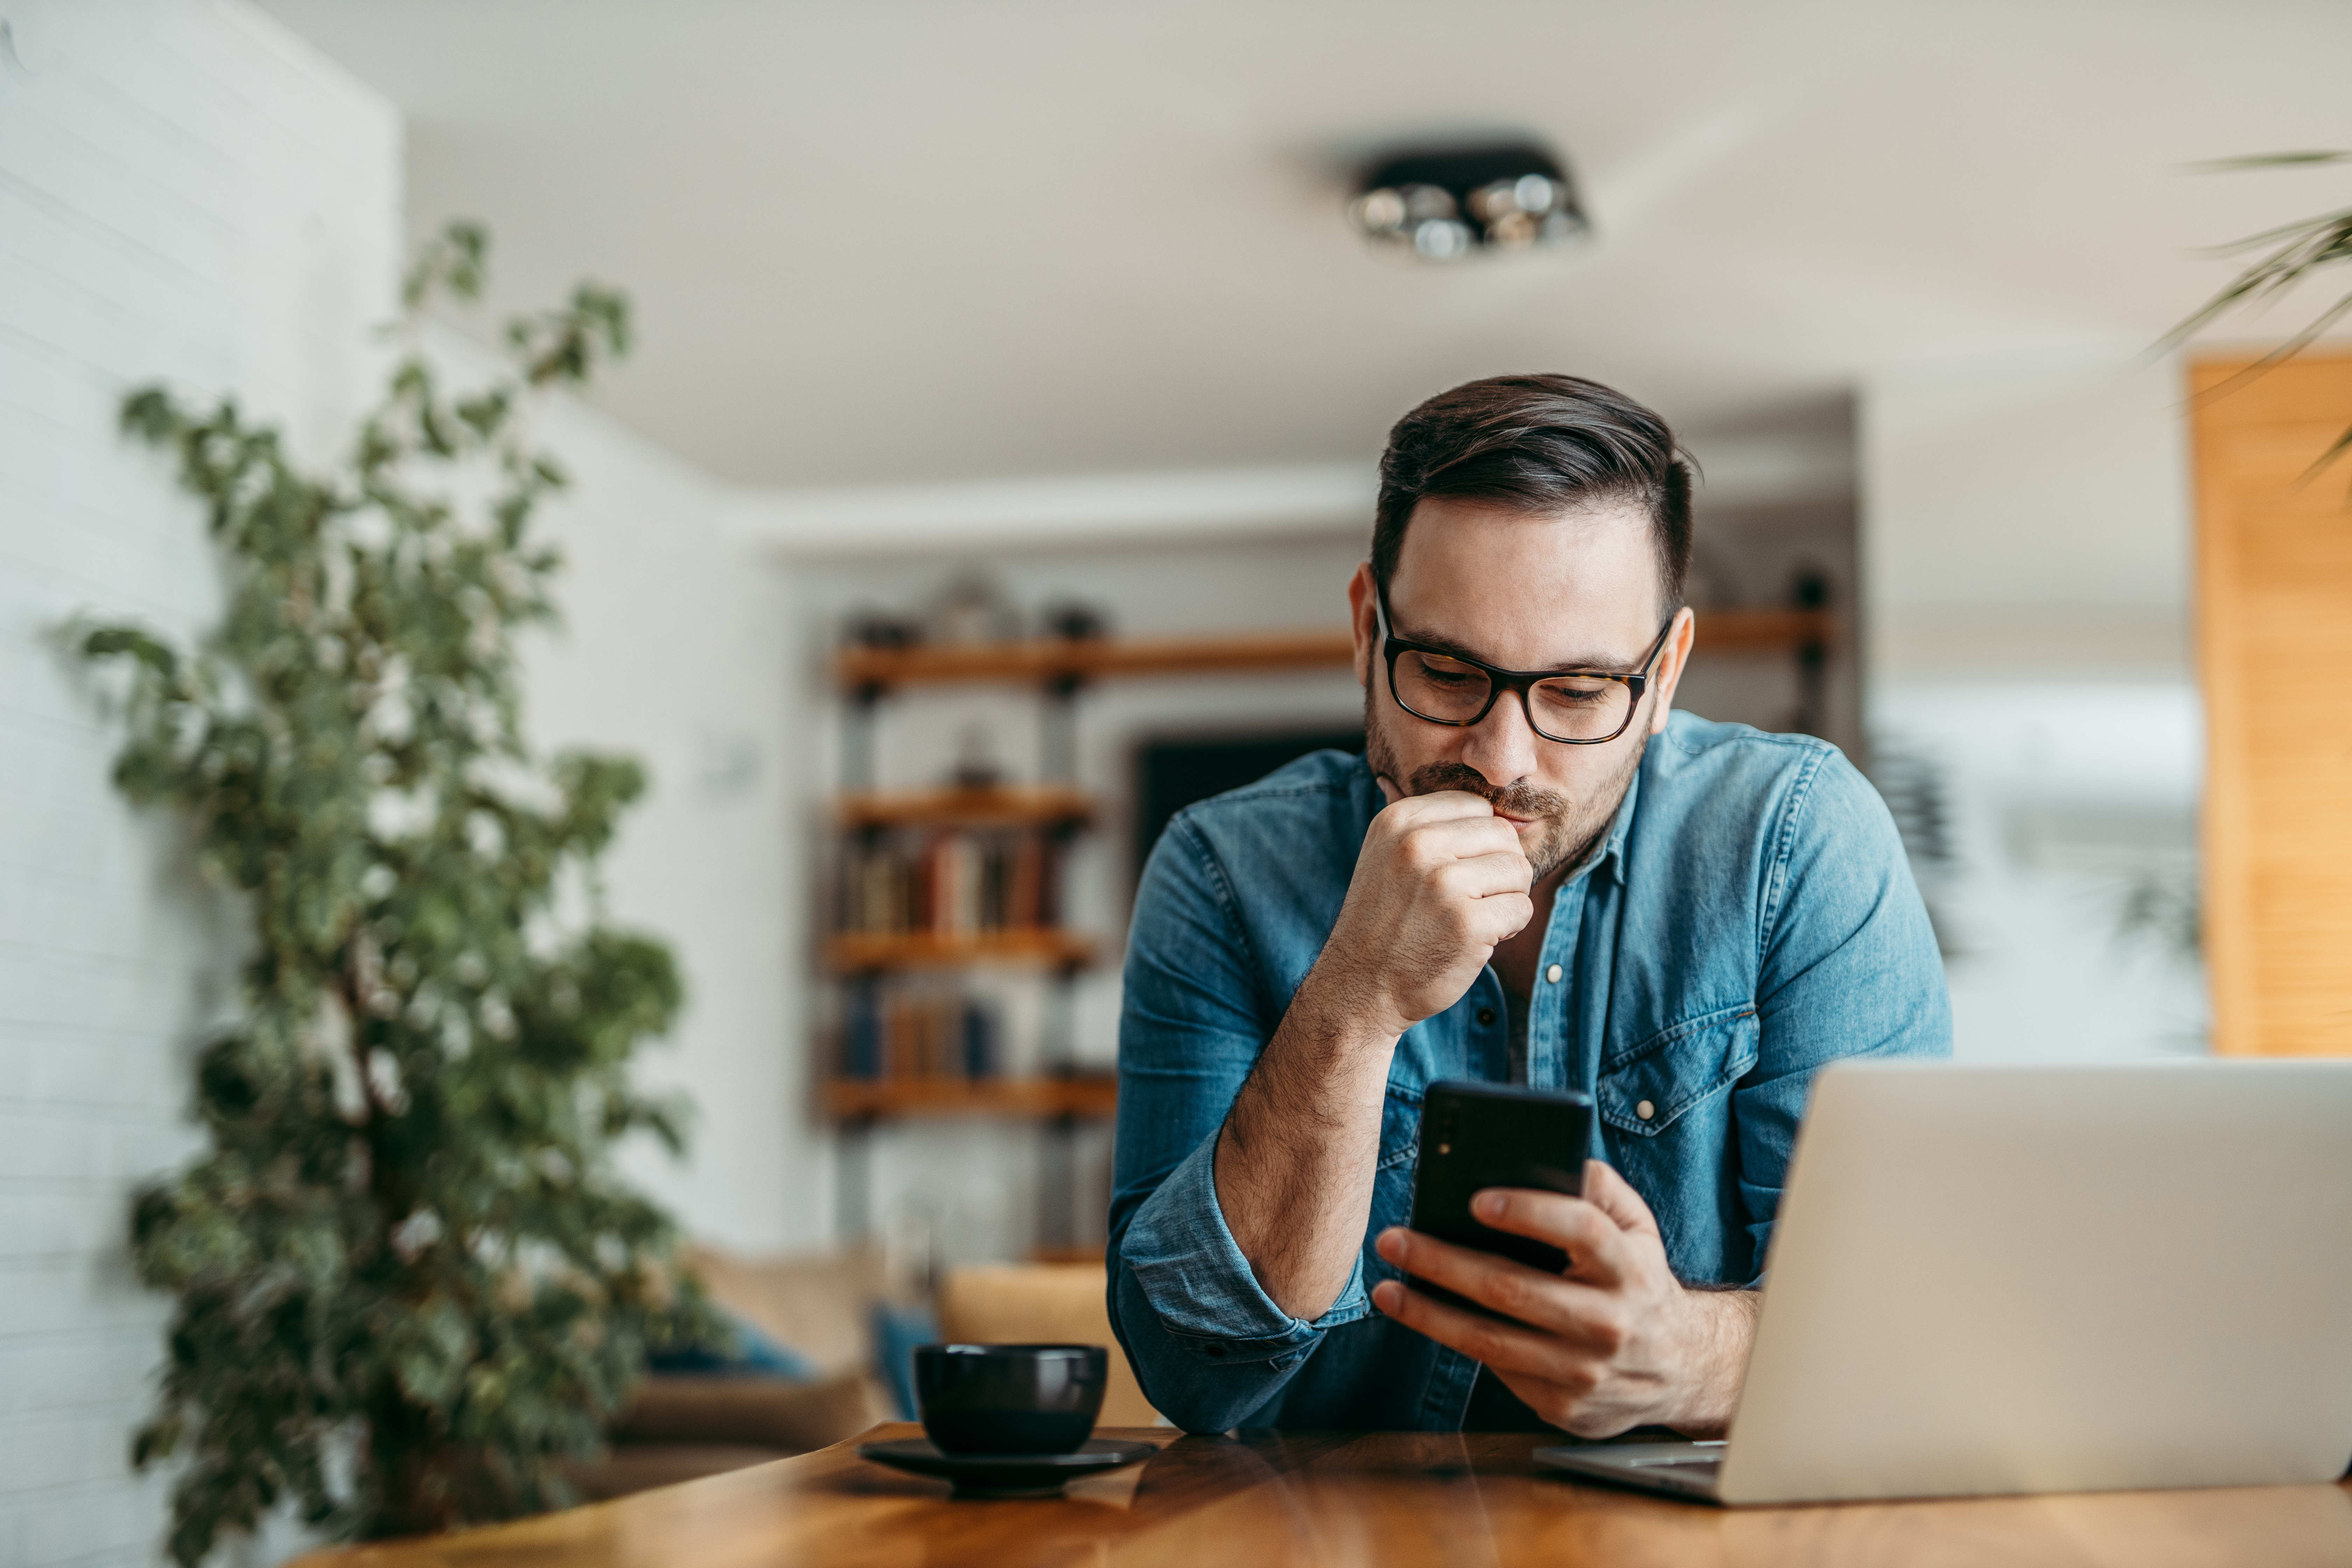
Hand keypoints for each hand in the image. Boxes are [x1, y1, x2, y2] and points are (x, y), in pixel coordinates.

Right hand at [1317, 784, 1533, 1039]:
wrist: (1359, 986)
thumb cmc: (1385, 921)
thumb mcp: (1388, 854)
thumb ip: (1428, 823)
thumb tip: (1483, 796)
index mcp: (1399, 820)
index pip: (1477, 806)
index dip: (1479, 842)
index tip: (1458, 871)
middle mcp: (1418, 844)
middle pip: (1503, 835)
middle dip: (1499, 869)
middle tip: (1473, 899)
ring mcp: (1443, 884)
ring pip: (1518, 870)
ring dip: (1506, 898)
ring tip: (1473, 917)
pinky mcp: (1467, 923)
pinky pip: (1522, 909)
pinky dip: (1509, 928)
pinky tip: (1477, 940)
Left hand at [1369, 1160, 1759, 1436]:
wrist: (1681, 1367)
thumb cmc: (1639, 1281)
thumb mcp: (1637, 1228)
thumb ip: (1600, 1186)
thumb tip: (1554, 1155)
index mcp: (1630, 1268)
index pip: (1582, 1231)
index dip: (1529, 1212)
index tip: (1475, 1200)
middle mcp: (1611, 1323)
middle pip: (1513, 1289)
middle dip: (1443, 1262)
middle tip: (1394, 1240)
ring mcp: (1586, 1372)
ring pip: (1492, 1340)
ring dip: (1429, 1313)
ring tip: (1387, 1289)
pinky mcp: (1565, 1406)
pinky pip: (1499, 1371)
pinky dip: (1457, 1342)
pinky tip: (1426, 1319)